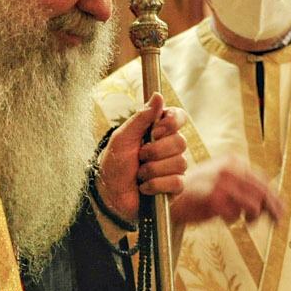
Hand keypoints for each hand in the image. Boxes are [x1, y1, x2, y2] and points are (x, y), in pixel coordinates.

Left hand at [97, 95, 186, 228]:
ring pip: (179, 163)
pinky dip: (156, 184)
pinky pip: (178, 182)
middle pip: (181, 142)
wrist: (109, 194)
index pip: (179, 117)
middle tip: (139, 157)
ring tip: (139, 174)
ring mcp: (174, 168)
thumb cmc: (114, 164)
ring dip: (152, 170)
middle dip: (155, 151)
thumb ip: (141, 117)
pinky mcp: (175, 188)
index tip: (155, 131)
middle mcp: (169, 148)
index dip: (171, 123)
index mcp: (158, 131)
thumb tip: (158, 95)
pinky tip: (144, 187)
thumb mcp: (123, 137)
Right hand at [170, 157, 281, 228]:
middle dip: (273, 208)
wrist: (167, 194)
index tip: (281, 209)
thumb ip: (242, 184)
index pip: (262, 180)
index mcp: (233, 162)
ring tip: (248, 222)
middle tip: (279, 222)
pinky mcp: (214, 199)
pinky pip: (234, 215)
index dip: (274, 196)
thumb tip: (269, 199)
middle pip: (262, 192)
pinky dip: (232, 219)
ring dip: (253, 217)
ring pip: (253, 204)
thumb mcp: (221, 178)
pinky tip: (225, 218)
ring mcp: (222, 184)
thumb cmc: (197, 190)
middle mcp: (230, 170)